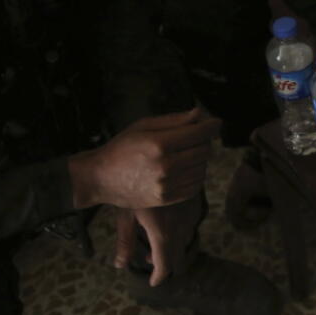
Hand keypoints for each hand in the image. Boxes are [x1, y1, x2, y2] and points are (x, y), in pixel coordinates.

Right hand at [68, 107, 220, 209]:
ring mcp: (166, 185)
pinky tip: (184, 169)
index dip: (211, 126)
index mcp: (159, 144)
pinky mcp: (166, 199)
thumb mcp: (143, 126)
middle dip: (204, 141)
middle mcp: (165, 166)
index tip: (216, 122)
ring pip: (202, 169)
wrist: (99, 179)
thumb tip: (199, 114)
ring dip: (200, 159)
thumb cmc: (121, 147)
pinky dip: (195, 176)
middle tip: (196, 136)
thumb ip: (174, 121)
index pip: (199, 133)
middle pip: (204, 151)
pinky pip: (194, 186)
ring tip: (186, 153)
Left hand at [113, 196, 202, 285]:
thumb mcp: (126, 214)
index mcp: (162, 233)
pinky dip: (181, 231)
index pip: (165, 265)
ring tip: (158, 240)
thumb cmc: (133, 187)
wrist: (161, 159)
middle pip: (177, 256)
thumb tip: (120, 265)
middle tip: (150, 260)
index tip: (153, 281)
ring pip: (185, 240)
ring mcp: (191, 214)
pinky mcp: (196, 202)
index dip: (159, 276)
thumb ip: (125, 241)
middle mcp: (181, 227)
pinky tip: (170, 223)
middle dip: (164, 262)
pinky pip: (191, 224)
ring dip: (173, 245)